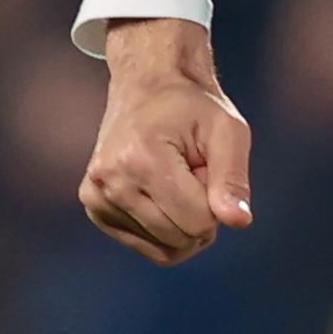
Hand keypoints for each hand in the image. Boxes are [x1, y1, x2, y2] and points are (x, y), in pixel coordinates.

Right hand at [81, 16, 253, 263]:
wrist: (148, 85)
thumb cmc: (192, 106)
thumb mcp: (227, 131)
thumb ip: (233, 178)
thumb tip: (239, 221)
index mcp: (141, 159)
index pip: (198, 222)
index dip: (216, 202)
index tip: (206, 167)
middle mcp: (111, 181)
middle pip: (179, 239)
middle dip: (199, 213)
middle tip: (191, 171)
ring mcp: (96, 197)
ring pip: (163, 248)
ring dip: (181, 221)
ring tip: (175, 179)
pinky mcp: (94, 208)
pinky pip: (145, 245)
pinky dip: (163, 228)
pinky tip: (159, 192)